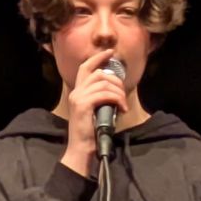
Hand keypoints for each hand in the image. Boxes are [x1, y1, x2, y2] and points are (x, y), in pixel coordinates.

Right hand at [61, 52, 132, 172]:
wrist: (82, 148)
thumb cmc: (92, 132)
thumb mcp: (98, 110)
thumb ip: (102, 98)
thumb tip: (118, 90)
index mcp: (78, 92)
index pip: (85, 68)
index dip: (97, 58)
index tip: (110, 53)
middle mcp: (76, 92)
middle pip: (98, 74)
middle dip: (115, 81)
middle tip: (123, 94)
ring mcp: (78, 98)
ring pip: (104, 83)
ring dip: (118, 92)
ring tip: (123, 104)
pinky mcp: (84, 105)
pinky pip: (104, 94)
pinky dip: (117, 99)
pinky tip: (122, 109)